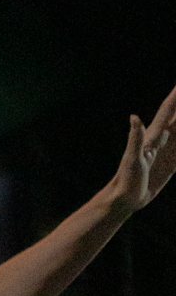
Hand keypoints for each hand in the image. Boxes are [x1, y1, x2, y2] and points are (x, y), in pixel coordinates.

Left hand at [110, 85, 175, 212]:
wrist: (124, 200)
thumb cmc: (126, 180)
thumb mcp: (132, 158)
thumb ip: (135, 138)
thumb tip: (134, 117)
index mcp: (153, 135)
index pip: (168, 109)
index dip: (175, 96)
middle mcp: (161, 140)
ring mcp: (166, 152)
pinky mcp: (169, 165)